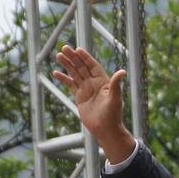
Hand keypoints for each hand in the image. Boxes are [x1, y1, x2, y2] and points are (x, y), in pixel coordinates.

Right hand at [52, 45, 134, 161]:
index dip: (86, 57)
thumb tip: (123, 71)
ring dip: (67, 65)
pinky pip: (70, 85)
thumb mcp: (115, 98)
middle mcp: (94, 83)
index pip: (93, 65)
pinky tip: (56, 73)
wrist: (105, 129)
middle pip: (82, 67)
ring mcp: (86, 89)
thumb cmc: (113, 115)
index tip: (78, 49)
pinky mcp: (80, 97)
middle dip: (74, 57)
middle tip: (64, 47)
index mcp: (103, 81)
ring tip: (59, 56)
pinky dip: (63, 79)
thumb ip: (116, 84)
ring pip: (75, 73)